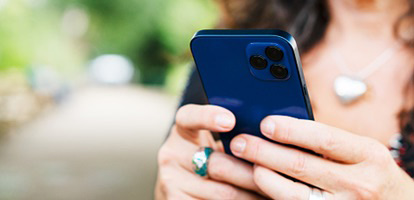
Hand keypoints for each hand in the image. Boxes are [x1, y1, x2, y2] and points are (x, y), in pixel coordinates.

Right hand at [155, 104, 265, 199]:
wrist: (183, 189)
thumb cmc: (212, 160)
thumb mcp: (215, 143)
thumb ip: (233, 136)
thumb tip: (269, 133)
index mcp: (182, 131)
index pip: (188, 117)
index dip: (207, 117)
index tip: (230, 121)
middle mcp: (171, 154)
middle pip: (217, 163)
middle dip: (251, 171)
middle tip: (277, 173)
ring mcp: (171, 181)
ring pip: (223, 191)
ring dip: (253, 194)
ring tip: (276, 191)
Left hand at [229, 116, 413, 199]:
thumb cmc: (373, 175)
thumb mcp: (362, 153)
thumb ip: (328, 142)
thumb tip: (280, 128)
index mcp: (368, 155)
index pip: (324, 139)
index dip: (291, 130)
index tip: (265, 123)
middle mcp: (358, 183)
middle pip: (301, 165)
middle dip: (263, 152)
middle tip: (239, 142)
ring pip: (291, 193)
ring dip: (261, 176)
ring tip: (243, 163)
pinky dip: (271, 195)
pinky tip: (257, 185)